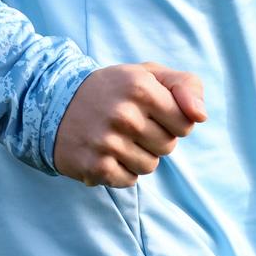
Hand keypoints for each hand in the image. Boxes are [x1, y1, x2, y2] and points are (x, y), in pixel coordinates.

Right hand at [53, 62, 206, 187]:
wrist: (54, 102)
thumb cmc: (112, 89)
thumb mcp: (148, 74)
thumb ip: (185, 86)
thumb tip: (201, 116)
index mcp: (141, 86)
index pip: (185, 123)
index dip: (173, 120)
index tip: (153, 111)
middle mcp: (124, 114)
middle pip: (169, 146)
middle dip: (156, 137)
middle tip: (131, 123)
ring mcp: (107, 142)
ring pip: (150, 166)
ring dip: (139, 155)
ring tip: (117, 137)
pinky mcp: (95, 166)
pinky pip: (130, 180)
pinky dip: (122, 170)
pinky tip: (106, 152)